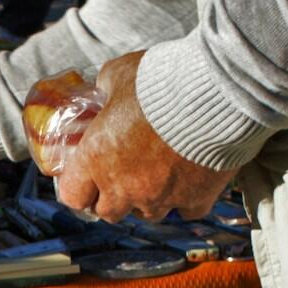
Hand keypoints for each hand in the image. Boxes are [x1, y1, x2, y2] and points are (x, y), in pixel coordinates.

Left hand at [56, 51, 235, 220]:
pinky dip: (185, 199)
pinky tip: (189, 180)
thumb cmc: (159, 81)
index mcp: (97, 159)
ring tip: (156, 177)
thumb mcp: (118, 74)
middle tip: (120, 177)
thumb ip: (105, 88)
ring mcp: (161, 197)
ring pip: (147, 214)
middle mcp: (125, 187)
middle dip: (111, 197)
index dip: (79, 188)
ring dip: (147, 200)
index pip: (73, 195)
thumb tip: (104, 89)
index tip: (86, 178)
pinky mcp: (196, 198)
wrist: (213, 93)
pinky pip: (186, 210)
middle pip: (108, 212)